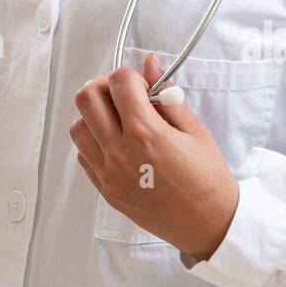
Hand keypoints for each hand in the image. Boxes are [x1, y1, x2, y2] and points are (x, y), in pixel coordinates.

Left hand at [71, 53, 239, 261]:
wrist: (206, 224)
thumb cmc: (207, 178)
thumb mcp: (194, 131)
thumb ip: (167, 96)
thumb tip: (151, 63)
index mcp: (145, 132)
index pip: (119, 81)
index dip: (131, 76)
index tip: (143, 86)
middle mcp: (119, 151)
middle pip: (86, 98)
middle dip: (105, 88)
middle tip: (124, 97)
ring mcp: (107, 172)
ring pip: (78, 126)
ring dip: (94, 117)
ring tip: (119, 122)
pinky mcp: (104, 188)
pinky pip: (83, 154)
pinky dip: (94, 143)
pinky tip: (117, 145)